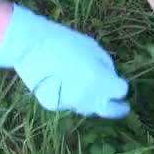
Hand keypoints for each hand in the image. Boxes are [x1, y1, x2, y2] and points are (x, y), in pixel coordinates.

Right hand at [0, 3, 129, 118]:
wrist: (31, 46)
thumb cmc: (66, 42)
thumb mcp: (94, 49)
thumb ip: (107, 67)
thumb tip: (112, 79)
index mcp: (102, 81)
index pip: (122, 92)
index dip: (121, 87)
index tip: (120, 86)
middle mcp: (89, 97)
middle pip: (111, 111)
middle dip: (118, 109)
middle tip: (123, 108)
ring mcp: (71, 104)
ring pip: (88, 108)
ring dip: (91, 101)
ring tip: (82, 84)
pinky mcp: (54, 106)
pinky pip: (68, 104)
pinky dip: (68, 96)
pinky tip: (60, 81)